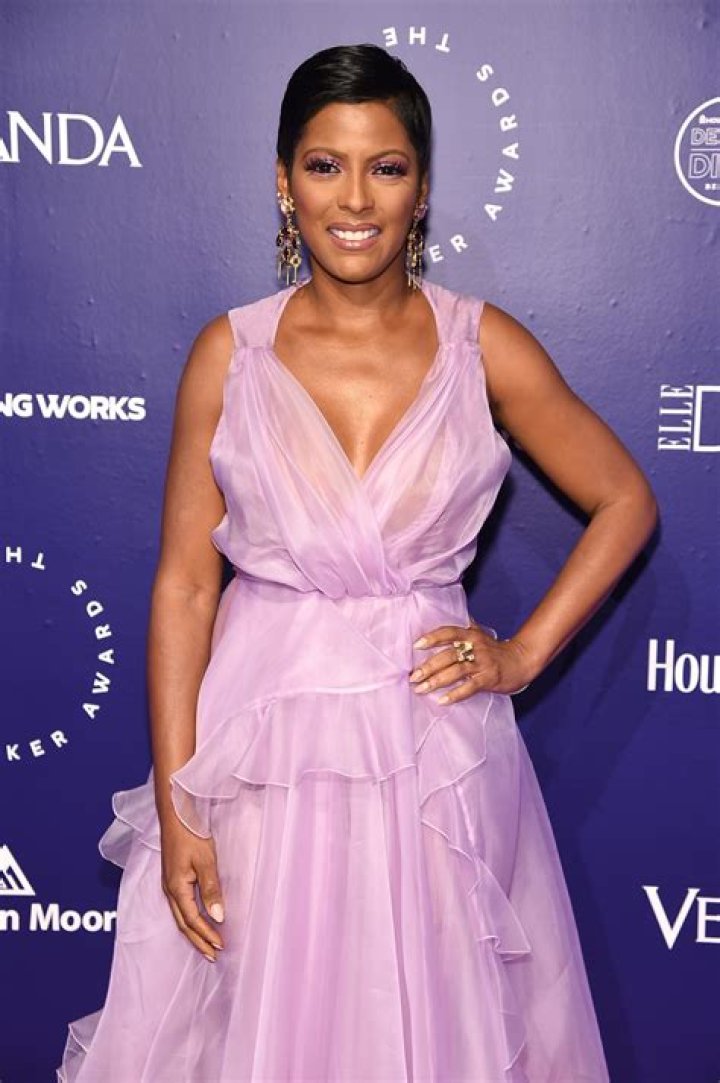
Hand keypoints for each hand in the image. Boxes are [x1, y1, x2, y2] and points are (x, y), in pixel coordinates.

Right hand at [159, 814, 225, 961]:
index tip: (221, 946)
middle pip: (183, 924)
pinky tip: (197, 922)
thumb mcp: (205, 861)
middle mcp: (169, 890)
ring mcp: (169, 885)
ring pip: (180, 917)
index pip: (192, 920)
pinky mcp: (172, 879)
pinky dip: (189, 920)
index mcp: (176, 888)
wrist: (175, 814)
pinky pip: (180, 907)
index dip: (206, 935)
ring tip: (207, 945)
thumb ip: (211, 889)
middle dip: (198, 941)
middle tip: (213, 956)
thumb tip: (217, 916)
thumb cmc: (190, 834)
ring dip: (193, 933)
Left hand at [409, 617, 533, 702]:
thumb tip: (450, 615)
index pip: (449, 632)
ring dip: (437, 681)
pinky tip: (442, 700)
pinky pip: (469, 687)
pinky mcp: (489, 679)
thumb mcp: (481, 635)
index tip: (416, 645)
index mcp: (471, 635)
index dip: (433, 637)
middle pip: (448, 654)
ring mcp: (482, 663)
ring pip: (456, 671)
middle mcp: (475, 647)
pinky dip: (455, 694)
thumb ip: (465, 628)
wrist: (522, 661)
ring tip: (421, 689)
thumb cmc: (497, 650)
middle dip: (428, 666)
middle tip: (413, 676)